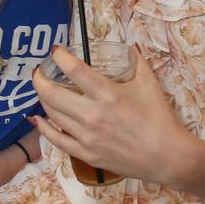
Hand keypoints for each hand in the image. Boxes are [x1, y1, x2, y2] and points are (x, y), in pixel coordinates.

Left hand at [30, 46, 192, 186]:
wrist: (166, 156)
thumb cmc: (159, 118)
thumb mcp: (149, 83)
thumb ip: (137, 61)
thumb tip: (129, 47)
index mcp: (107, 94)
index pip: (74, 70)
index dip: (60, 57)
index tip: (56, 51)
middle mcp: (91, 114)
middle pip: (53, 93)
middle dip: (40, 78)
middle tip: (39, 72)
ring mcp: (86, 136)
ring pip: (52, 114)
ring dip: (43, 99)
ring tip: (43, 90)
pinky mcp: (86, 154)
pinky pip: (56, 139)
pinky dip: (43, 127)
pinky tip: (38, 119)